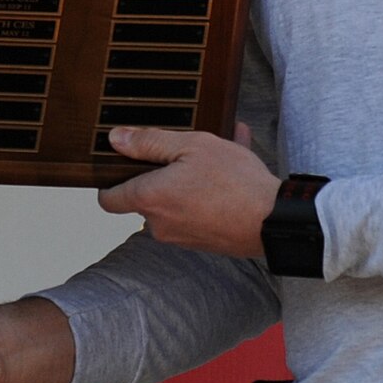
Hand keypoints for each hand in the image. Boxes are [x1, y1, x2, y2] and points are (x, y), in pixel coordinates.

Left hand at [97, 122, 277, 256]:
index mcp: (149, 199)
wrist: (274, 220)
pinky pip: (194, 212)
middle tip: (183, 154)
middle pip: (144, 198)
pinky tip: (229, 172)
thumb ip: (149, 142)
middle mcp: (158, 224)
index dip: (110, 181)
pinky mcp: (201, 242)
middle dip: (159, 175)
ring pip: (173, 203)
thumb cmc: (234, 182)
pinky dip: (204, 194)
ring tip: (216, 158)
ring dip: (186, 182)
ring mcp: (180, 237)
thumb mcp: (191, 146)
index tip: (123, 165)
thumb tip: (115, 139)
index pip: (108, 199)